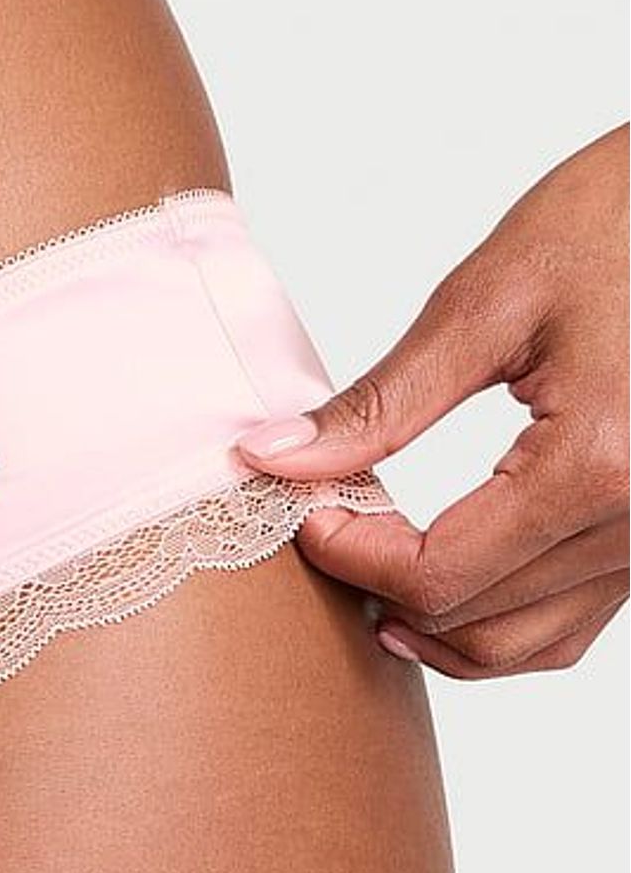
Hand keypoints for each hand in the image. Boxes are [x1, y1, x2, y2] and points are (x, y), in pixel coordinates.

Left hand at [236, 127, 628, 676]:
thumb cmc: (613, 226)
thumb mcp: (485, 303)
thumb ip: (380, 402)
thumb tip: (275, 456)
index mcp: (598, 463)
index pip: (440, 574)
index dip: (352, 558)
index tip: (302, 513)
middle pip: (471, 618)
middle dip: (381, 587)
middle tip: (324, 530)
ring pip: (516, 646)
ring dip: (431, 628)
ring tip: (365, 574)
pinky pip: (564, 630)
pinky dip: (492, 628)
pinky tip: (435, 593)